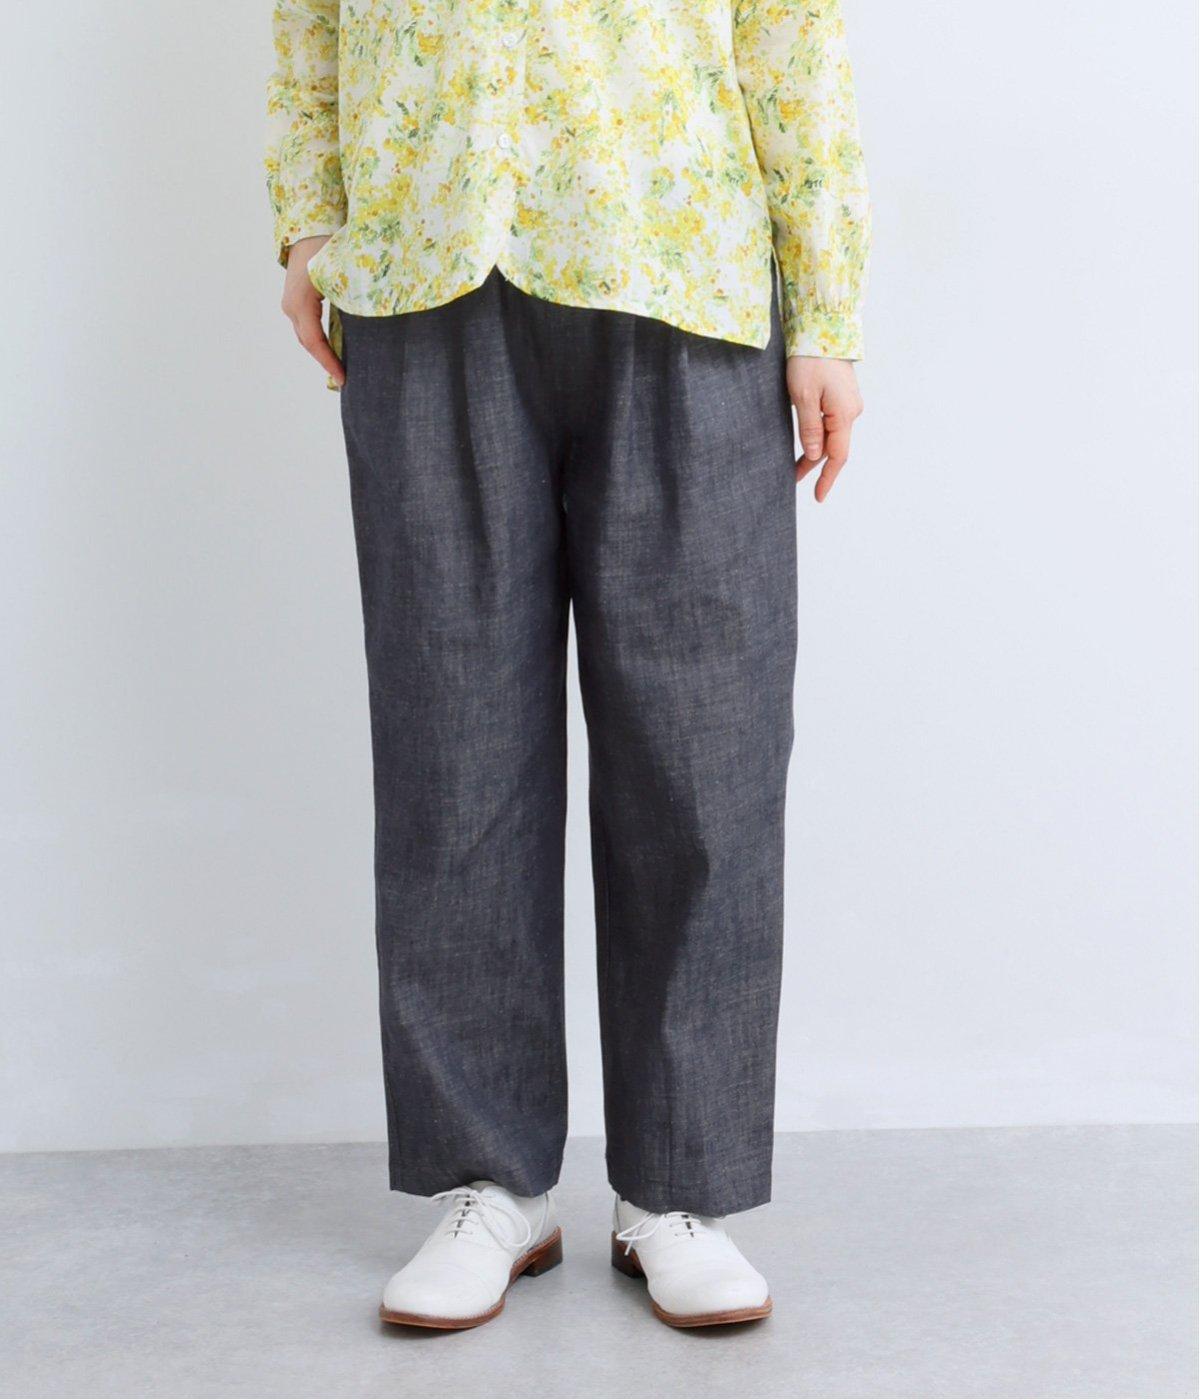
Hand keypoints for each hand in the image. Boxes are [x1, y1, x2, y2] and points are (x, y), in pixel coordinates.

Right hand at [281, 236, 343, 385]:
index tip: (343, 379)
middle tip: (345, 380)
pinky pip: (307, 326)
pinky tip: (334, 350)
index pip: (315, 341)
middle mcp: (291, 305)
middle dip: (326, 362)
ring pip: (307, 336)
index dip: (329, 362)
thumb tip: (370, 325)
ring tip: (340, 369)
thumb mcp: (341, 276)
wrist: (309, 225)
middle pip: (309, 342)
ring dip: (322, 352)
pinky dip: (320, 340)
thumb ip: (351, 302)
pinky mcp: (296, 299)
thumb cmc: (327, 247)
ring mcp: (291, 302)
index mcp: (301, 302)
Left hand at [787, 357, 863, 501]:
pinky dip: (818, 435)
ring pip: (831, 435)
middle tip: (793, 479)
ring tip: (795, 465)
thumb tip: (816, 455)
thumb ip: (810, 429)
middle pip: (834, 447)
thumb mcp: (803, 397)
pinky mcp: (841, 395)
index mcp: (844, 414)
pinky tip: (807, 442)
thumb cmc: (810, 360)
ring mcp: (848, 403)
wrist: (821, 327)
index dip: (827, 478)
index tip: (818, 497)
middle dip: (815, 465)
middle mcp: (851, 411)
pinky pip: (831, 422)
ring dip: (814, 450)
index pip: (838, 456)